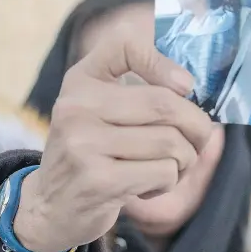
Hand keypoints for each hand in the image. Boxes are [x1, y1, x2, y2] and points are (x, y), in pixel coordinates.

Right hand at [13, 21, 211, 251]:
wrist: (50, 207)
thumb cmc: (89, 151)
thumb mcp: (99, 109)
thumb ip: (135, 87)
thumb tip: (187, 84)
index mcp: (81, 80)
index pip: (126, 44)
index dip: (164, 62)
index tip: (185, 85)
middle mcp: (77, 105)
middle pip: (165, 104)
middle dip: (198, 126)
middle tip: (200, 139)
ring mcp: (84, 143)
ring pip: (171, 142)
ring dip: (185, 159)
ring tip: (169, 166)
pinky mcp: (98, 181)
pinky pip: (164, 173)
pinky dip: (169, 182)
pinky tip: (148, 186)